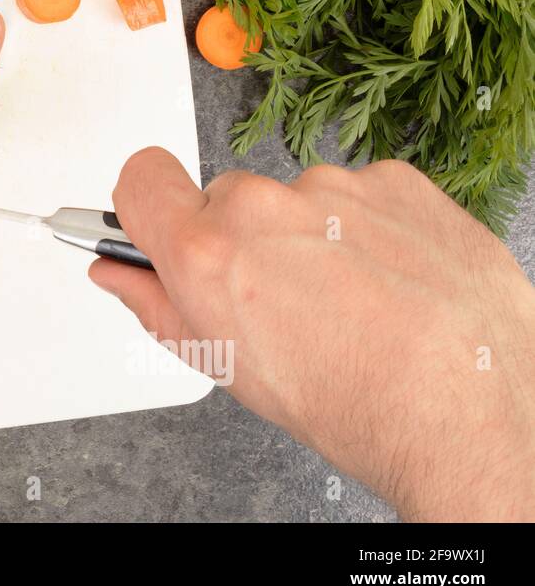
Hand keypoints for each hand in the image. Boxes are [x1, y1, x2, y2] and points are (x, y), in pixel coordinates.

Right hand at [89, 148, 534, 520]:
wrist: (466, 408)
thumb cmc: (349, 401)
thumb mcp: (223, 366)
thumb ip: (155, 304)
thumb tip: (118, 272)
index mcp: (206, 250)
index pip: (139, 177)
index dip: (145, 204)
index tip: (157, 223)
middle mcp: (263, 205)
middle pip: (225, 199)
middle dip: (240, 238)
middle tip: (277, 298)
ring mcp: (333, 187)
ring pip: (296, 200)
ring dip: (309, 236)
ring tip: (349, 300)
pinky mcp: (396, 181)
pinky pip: (359, 194)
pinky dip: (367, 228)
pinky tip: (387, 281)